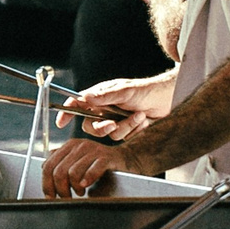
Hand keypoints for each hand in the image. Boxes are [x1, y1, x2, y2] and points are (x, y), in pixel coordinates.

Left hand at [43, 136, 153, 198]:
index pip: (48, 166)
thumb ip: (61, 165)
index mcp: (69, 147)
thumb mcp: (78, 164)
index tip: (51, 197)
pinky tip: (86, 186)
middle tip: (67, 197)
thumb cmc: (100, 166)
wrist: (126, 161)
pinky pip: (92, 169)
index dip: (47, 185)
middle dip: (60, 189)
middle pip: (58, 171)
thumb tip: (44, 173)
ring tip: (80, 192)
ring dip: (74, 188)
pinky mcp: (107, 157)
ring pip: (72, 172)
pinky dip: (87, 180)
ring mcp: (93, 150)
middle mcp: (79, 145)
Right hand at [58, 75, 174, 141]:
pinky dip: (134, 130)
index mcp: (100, 97)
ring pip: (109, 134)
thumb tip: (85, 98)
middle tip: (112, 123)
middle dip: (102, 127)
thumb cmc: (147, 90)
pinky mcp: (126, 131)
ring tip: (139, 115)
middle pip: (90, 126)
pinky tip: (143, 121)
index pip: (77, 104)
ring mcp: (115, 121)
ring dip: (126, 126)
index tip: (61, 122)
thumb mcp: (126, 90)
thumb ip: (105, 96)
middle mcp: (104, 110)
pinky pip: (123, 138)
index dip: (67, 113)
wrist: (169, 100)